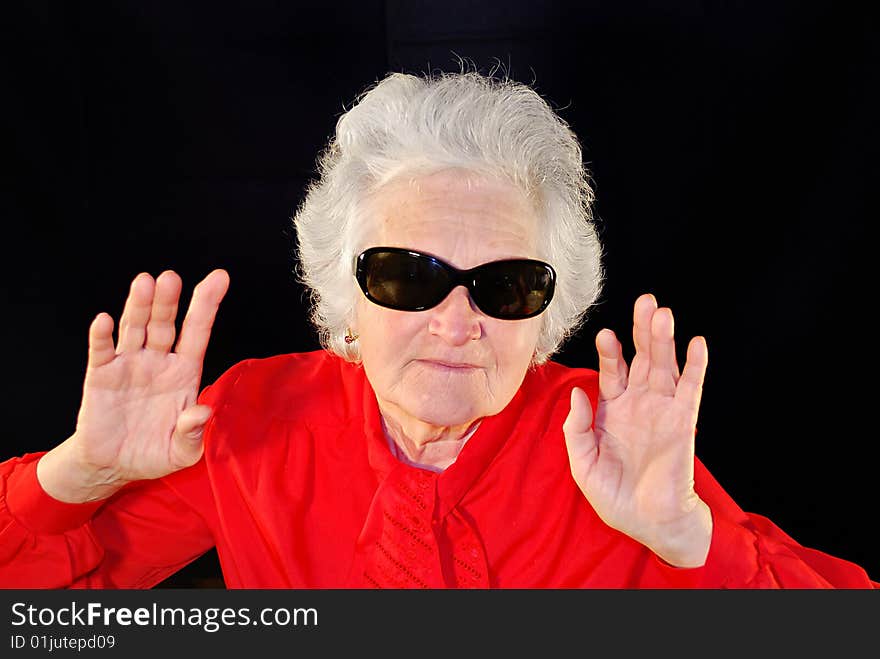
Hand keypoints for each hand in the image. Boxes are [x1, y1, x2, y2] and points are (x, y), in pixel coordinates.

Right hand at [37, 269, 229, 502]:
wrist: (112, 466)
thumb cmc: (153, 453)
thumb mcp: (181, 452)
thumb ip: (193, 434)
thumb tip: (203, 412)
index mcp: (184, 373)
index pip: (198, 332)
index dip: (207, 305)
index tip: (219, 277)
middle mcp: (158, 362)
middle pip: (164, 324)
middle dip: (168, 301)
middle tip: (171, 278)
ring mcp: (129, 365)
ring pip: (135, 329)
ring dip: (138, 307)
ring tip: (144, 283)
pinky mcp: (100, 376)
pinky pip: (102, 352)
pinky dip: (102, 336)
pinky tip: (104, 321)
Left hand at [563, 293, 711, 566]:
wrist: (649, 522)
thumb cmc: (615, 496)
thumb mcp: (584, 465)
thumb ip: (577, 429)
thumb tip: (577, 393)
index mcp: (613, 410)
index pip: (612, 370)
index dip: (611, 351)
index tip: (606, 333)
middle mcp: (639, 403)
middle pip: (642, 358)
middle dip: (642, 329)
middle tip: (645, 301)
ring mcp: (663, 410)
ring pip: (665, 366)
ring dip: (665, 340)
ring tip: (663, 313)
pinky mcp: (684, 422)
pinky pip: (691, 389)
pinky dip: (695, 366)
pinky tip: (697, 344)